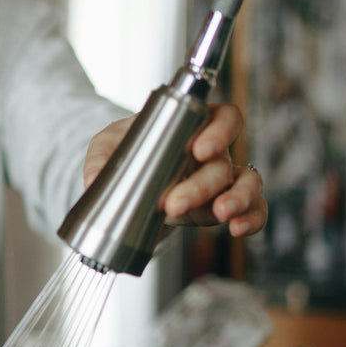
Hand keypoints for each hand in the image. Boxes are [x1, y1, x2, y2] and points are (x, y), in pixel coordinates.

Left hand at [84, 103, 266, 236]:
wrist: (128, 179)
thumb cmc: (127, 150)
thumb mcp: (108, 145)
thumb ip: (101, 159)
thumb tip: (93, 181)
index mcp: (192, 127)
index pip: (223, 118)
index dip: (219, 131)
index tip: (198, 149)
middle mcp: (213, 152)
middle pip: (222, 163)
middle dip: (201, 185)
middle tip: (174, 203)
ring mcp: (220, 180)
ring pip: (246, 184)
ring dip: (238, 199)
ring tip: (221, 214)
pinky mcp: (219, 206)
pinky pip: (252, 209)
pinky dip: (252, 218)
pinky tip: (239, 228)